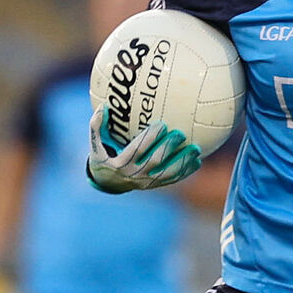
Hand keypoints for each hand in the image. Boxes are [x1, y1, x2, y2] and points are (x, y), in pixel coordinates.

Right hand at [87, 106, 201, 193]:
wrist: (108, 183)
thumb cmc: (103, 158)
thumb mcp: (95, 145)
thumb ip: (96, 126)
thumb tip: (102, 107)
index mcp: (121, 163)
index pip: (137, 150)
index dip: (150, 138)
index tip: (162, 124)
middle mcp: (135, 174)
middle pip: (155, 161)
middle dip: (169, 147)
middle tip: (180, 134)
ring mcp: (146, 182)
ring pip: (168, 173)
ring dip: (183, 161)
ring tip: (196, 149)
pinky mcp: (155, 186)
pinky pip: (173, 180)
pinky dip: (186, 172)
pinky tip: (197, 161)